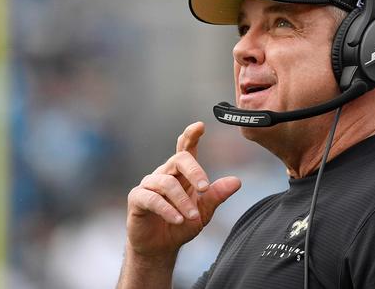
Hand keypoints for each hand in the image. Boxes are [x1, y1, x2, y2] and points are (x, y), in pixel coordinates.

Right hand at [126, 122, 241, 258]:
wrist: (160, 247)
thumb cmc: (181, 224)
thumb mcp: (203, 212)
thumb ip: (216, 196)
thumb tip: (237, 181)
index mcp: (181, 173)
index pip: (185, 149)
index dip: (191, 136)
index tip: (200, 126)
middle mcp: (164, 174)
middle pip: (179, 159)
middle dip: (195, 171)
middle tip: (205, 188)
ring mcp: (149, 184)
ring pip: (167, 182)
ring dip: (183, 201)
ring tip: (192, 217)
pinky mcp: (137, 199)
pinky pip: (152, 198)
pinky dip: (168, 209)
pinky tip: (178, 220)